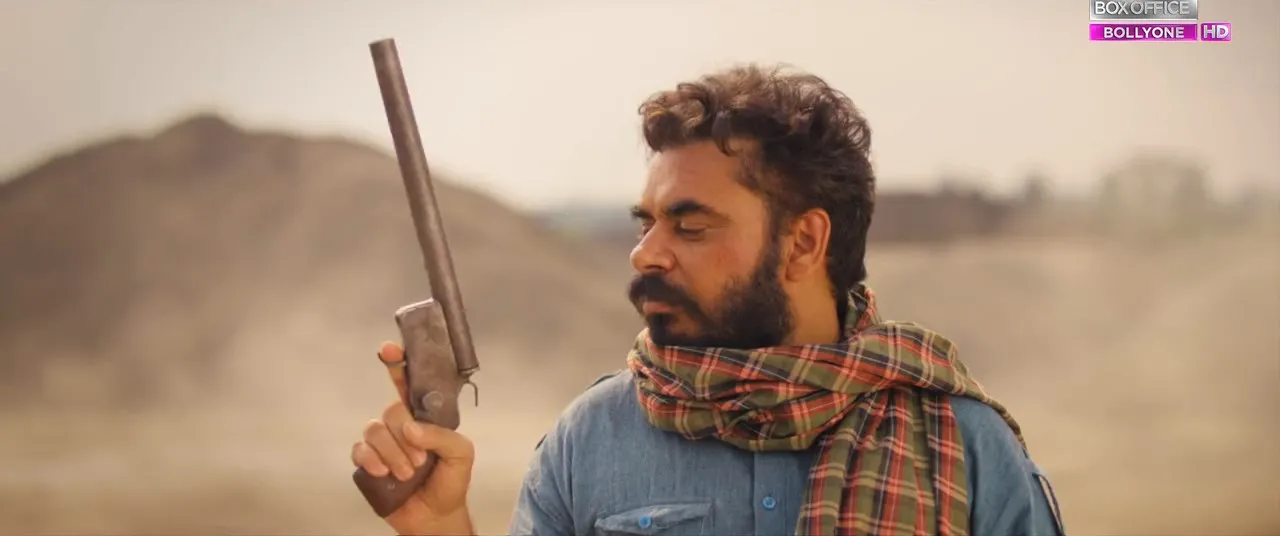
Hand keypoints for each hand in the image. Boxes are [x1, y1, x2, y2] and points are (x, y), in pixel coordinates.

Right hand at [351, 341, 475, 534]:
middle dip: (406, 436)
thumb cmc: (450, 480)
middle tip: (421, 460)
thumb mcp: (461, 453)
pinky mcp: (367, 461)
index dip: (398, 363)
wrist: (435, 515)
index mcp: (423, 416)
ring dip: (393, 454)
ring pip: (374, 429)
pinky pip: (359, 450)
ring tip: (408, 474)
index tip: (389, 349)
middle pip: (391, 410)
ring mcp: (382, 442)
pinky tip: (384, 474)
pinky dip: (372, 461)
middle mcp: (400, 424)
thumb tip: (411, 429)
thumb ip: (441, 435)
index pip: (409, 383)